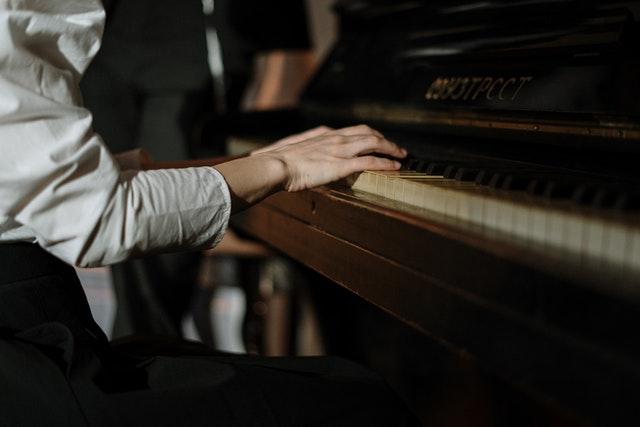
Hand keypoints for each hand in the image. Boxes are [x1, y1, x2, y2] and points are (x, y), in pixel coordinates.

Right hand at [256, 124, 406, 191]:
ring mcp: (340, 150)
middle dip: (385, 139)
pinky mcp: (342, 165)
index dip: (370, 135)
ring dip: (391, 148)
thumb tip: (306, 159)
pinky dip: (386, 163)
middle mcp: (336, 138)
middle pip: (368, 132)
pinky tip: (395, 167)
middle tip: (396, 147)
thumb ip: (307, 152)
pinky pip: (370, 162)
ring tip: (402, 155)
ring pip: (374, 143)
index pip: (354, 130)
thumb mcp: (296, 151)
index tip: (379, 140)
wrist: (277, 165)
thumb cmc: (281, 162)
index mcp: (325, 134)